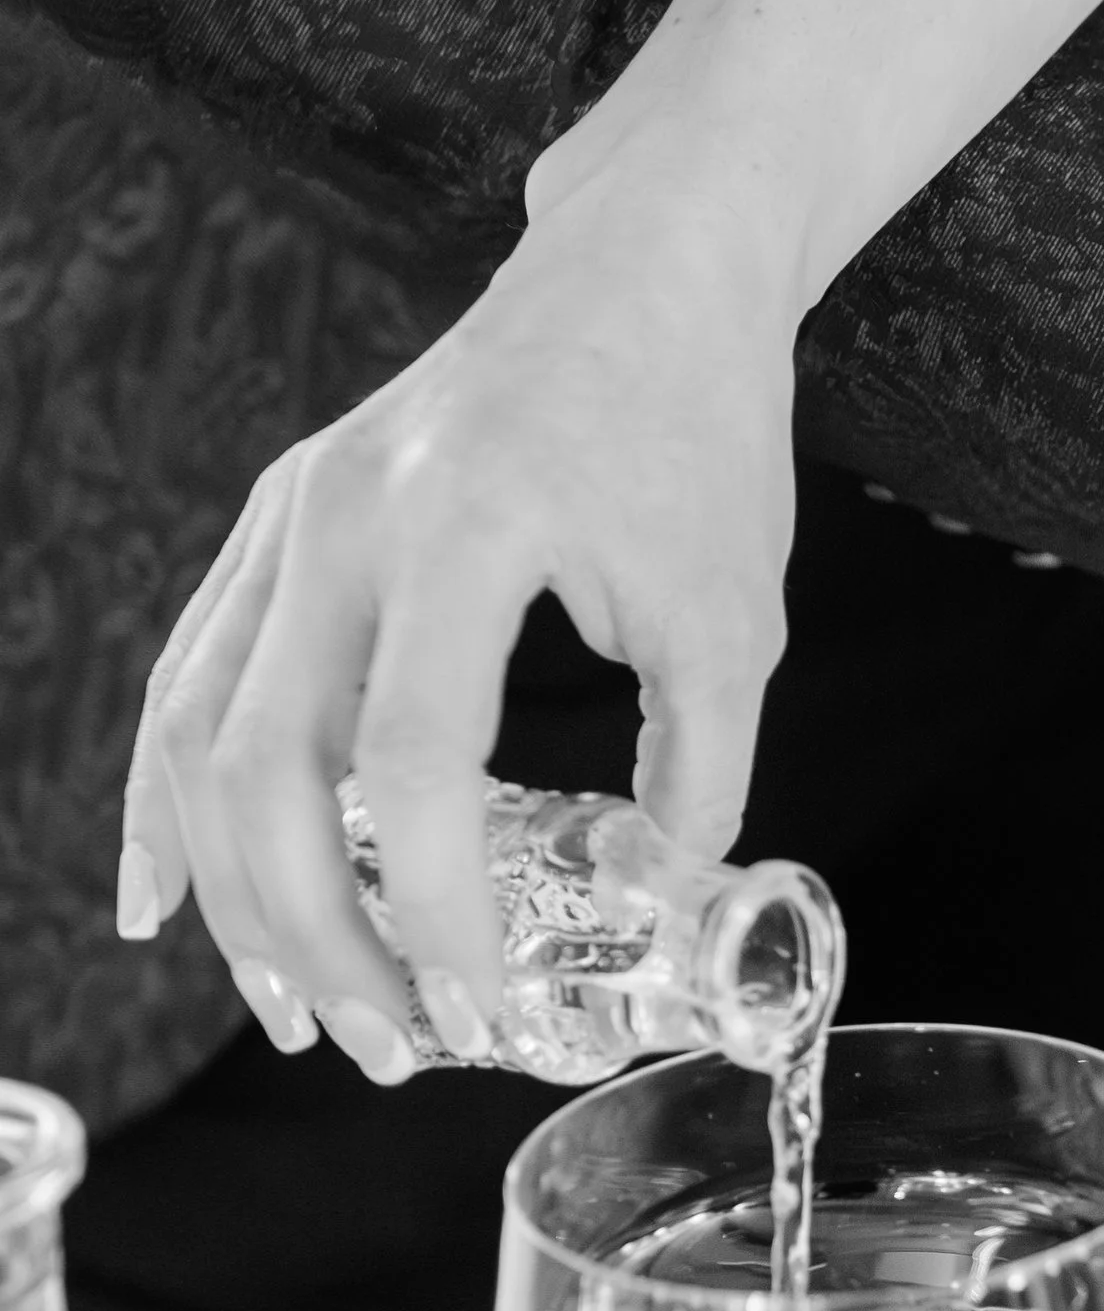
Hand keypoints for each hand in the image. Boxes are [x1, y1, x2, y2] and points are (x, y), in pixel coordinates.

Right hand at [120, 186, 797, 1080]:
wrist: (641, 263)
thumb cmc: (696, 426)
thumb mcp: (731, 618)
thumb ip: (697, 775)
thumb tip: (660, 910)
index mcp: (465, 529)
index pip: (412, 767)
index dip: (436, 912)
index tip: (480, 1012)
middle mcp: (344, 517)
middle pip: (267, 768)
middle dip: (313, 935)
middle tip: (387, 1048)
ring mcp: (291, 513)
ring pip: (201, 733)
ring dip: (234, 892)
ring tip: (295, 1012)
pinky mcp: (279, 520)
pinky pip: (192, 677)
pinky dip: (169, 800)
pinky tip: (165, 899)